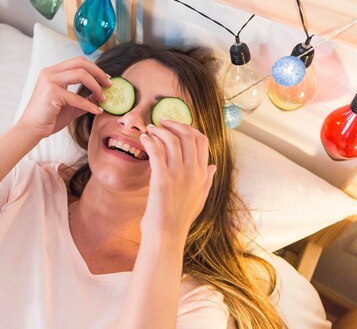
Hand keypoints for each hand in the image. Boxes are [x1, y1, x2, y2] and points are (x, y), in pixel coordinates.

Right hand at [18, 56, 110, 138]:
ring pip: (81, 75)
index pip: (78, 62)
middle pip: (81, 63)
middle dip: (99, 73)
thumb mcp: (70, 105)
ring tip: (104, 99)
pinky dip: (89, 105)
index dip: (95, 68)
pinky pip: (77, 97)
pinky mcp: (51, 93)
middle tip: (110, 85)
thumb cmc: (49, 118)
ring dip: (96, 87)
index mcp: (52, 72)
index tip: (106, 79)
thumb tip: (101, 96)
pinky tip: (97, 111)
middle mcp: (50, 72)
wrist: (31, 129)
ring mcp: (49, 81)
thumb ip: (84, 99)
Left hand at [139, 120, 216, 242]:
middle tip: (160, 122)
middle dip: (173, 124)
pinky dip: (149, 141)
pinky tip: (143, 139)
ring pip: (171, 140)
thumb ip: (207, 180)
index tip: (176, 126)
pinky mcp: (162, 180)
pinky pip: (156, 152)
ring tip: (149, 129)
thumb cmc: (179, 218)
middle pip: (187, 136)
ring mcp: (178, 176)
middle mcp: (193, 172)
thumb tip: (213, 165)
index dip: (189, 128)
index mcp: (202, 174)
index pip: (202, 140)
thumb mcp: (199, 198)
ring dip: (159, 131)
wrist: (166, 236)